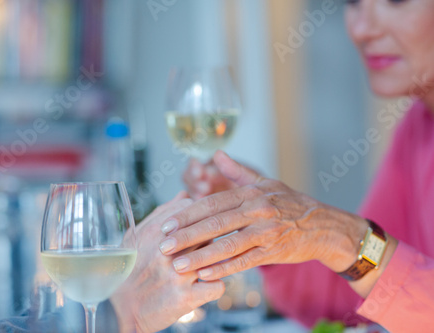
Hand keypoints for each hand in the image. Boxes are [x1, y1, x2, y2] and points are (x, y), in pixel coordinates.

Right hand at [111, 191, 224, 332]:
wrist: (117, 310)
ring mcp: (178, 274)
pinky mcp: (185, 298)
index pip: (191, 208)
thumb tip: (184, 194)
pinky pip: (218, 286)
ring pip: (217, 256)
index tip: (199, 224)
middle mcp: (168, 251)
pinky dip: (216, 286)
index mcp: (155, 232)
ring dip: (216, 260)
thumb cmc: (127, 270)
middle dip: (210, 237)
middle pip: (207, 231)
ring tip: (207, 265)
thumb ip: (161, 214)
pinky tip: (206, 286)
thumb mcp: (136, 236)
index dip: (199, 215)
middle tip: (205, 246)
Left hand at [158, 151, 368, 280]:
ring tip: (178, 265)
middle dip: (186, 236)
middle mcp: (257, 210)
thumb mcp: (265, 182)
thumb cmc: (290, 202)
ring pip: (228, 245)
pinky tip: (206, 275)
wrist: (324, 225)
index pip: (212, 203)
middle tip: (164, 246)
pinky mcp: (274, 251)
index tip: (167, 223)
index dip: (188, 214)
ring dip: (201, 257)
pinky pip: (245, 262)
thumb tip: (215, 154)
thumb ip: (237, 171)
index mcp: (250, 193)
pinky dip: (225, 269)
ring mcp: (266, 232)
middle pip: (215, 224)